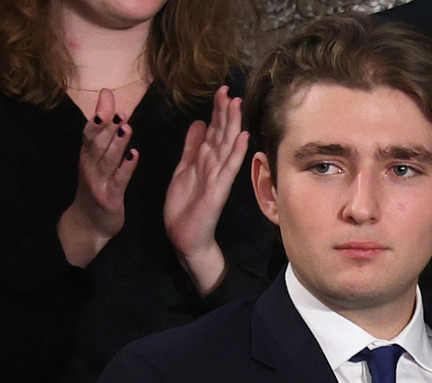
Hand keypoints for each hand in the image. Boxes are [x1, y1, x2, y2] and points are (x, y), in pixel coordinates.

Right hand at [58, 89, 137, 266]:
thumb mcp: (96, 161)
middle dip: (107, 124)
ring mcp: (98, 183)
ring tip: (126, 127)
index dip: (99, 113)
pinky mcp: (110, 198)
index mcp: (87, 156)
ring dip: (117, 143)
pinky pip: (119, 181)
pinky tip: (134, 155)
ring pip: (107, 159)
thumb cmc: (97, 188)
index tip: (107, 94)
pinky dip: (126, 168)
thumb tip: (112, 110)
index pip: (90, 130)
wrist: (88, 224)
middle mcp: (90, 167)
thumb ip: (104, 137)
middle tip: (118, 109)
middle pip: (96, 142)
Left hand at [164, 86, 248, 294]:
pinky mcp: (218, 190)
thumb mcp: (184, 169)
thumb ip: (191, 147)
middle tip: (229, 91)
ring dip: (232, 125)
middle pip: (222, 134)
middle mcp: (215, 165)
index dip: (217, 111)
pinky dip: (235, 153)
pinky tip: (242, 138)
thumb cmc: (186, 206)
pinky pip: (228, 169)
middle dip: (225, 112)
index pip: (214, 130)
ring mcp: (219, 177)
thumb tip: (199, 123)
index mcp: (206, 160)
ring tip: (237, 105)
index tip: (221, 90)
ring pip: (226, 146)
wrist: (186, 237)